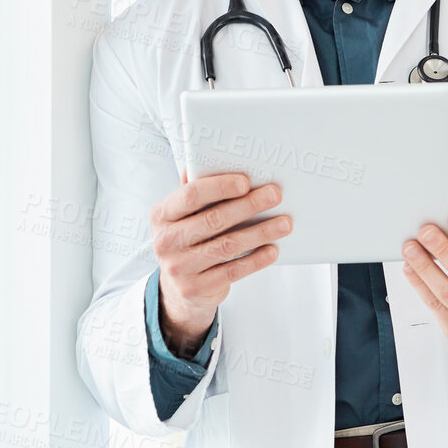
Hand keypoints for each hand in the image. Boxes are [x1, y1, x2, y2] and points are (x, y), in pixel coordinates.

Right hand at [150, 172, 292, 355]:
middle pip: (214, 219)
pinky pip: (233, 271)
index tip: (246, 181)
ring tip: (285, 223)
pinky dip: (256, 260)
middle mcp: (165, 242)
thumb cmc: (189, 239)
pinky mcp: (195, 288)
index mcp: (162, 215)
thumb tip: (216, 158)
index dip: (219, 187)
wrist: (179, 288)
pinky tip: (273, 249)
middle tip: (275, 194)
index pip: (190, 195)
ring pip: (227, 245)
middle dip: (249, 205)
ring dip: (260, 232)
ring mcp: (178, 268)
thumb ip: (196, 191)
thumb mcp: (184, 216)